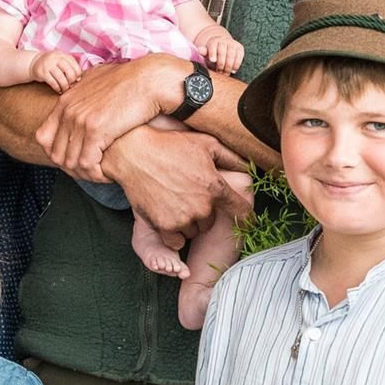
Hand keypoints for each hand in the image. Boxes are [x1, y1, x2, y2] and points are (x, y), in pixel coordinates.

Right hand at [32, 51, 82, 92]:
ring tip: (65, 89)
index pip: (74, 64)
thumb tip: (78, 79)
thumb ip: (70, 67)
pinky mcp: (42, 72)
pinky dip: (57, 87)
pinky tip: (58, 89)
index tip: (76, 79)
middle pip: (69, 71)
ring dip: (64, 86)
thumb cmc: (52, 64)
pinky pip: (53, 82)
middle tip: (70, 85)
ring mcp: (48, 65)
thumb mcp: (60, 61)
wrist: (34, 62)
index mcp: (62, 55)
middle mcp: (55, 58)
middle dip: (71, 80)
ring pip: (61, 78)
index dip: (78, 74)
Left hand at [36, 55, 188, 180]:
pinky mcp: (97, 130)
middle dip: (71, 167)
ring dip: (85, 173)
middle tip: (89, 171)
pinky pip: (87, 163)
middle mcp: (69, 111)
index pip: (43, 137)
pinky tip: (108, 173)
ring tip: (100, 174)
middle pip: (56, 153)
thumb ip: (83, 88)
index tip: (74, 157)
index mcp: (66, 101)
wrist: (148, 79)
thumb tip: (80, 88)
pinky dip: (97, 173)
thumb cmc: (129, 79)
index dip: (57, 152)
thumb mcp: (97, 79)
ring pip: (70, 162)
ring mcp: (80, 120)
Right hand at [106, 125, 245, 238]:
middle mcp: (202, 206)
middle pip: (211, 222)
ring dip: (188, 223)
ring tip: (175, 203)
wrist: (134, 154)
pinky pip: (176, 240)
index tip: (247, 223)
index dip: (246, 218)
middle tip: (189, 196)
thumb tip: (250, 166)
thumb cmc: (171, 145)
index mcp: (215, 187)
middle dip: (204, 212)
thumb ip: (231, 157)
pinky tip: (167, 216)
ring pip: (193, 231)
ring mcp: (183, 218)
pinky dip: (173, 233)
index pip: (241, 211)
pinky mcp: (164, 226)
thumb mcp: (206, 144)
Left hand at [196, 28, 243, 74]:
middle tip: (219, 71)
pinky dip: (236, 64)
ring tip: (226, 72)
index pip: (213, 46)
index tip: (213, 60)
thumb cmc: (214, 53)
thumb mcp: (207, 53)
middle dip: (221, 63)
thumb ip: (203, 52)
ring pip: (231, 54)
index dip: (212, 53)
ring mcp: (232, 43)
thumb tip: (200, 50)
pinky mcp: (239, 48)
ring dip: (229, 65)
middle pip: (222, 52)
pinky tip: (233, 70)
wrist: (223, 46)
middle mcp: (223, 40)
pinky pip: (239, 56)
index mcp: (214, 41)